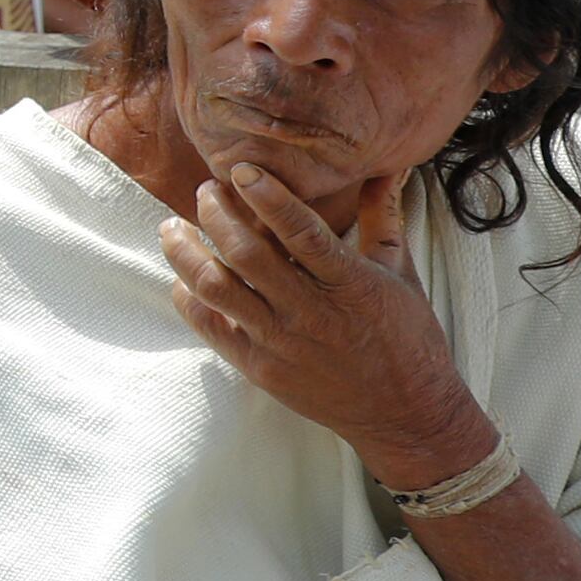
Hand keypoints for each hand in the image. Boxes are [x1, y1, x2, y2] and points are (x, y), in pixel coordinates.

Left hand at [164, 158, 491, 488]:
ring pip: (216, 288)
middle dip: (216, 214)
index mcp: (351, 284)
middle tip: (205, 189)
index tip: (240, 169)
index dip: (268, 197)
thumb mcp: (401, 275)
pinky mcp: (260, 368)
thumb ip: (383, 219)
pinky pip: (211, 326)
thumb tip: (385, 167)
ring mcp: (281, 343)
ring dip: (185, 252)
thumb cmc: (407, 338)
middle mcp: (311, 313)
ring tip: (172, 227)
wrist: (404, 413)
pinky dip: (189, 297)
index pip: (301, 232)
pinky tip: (182, 276)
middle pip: (247, 255)